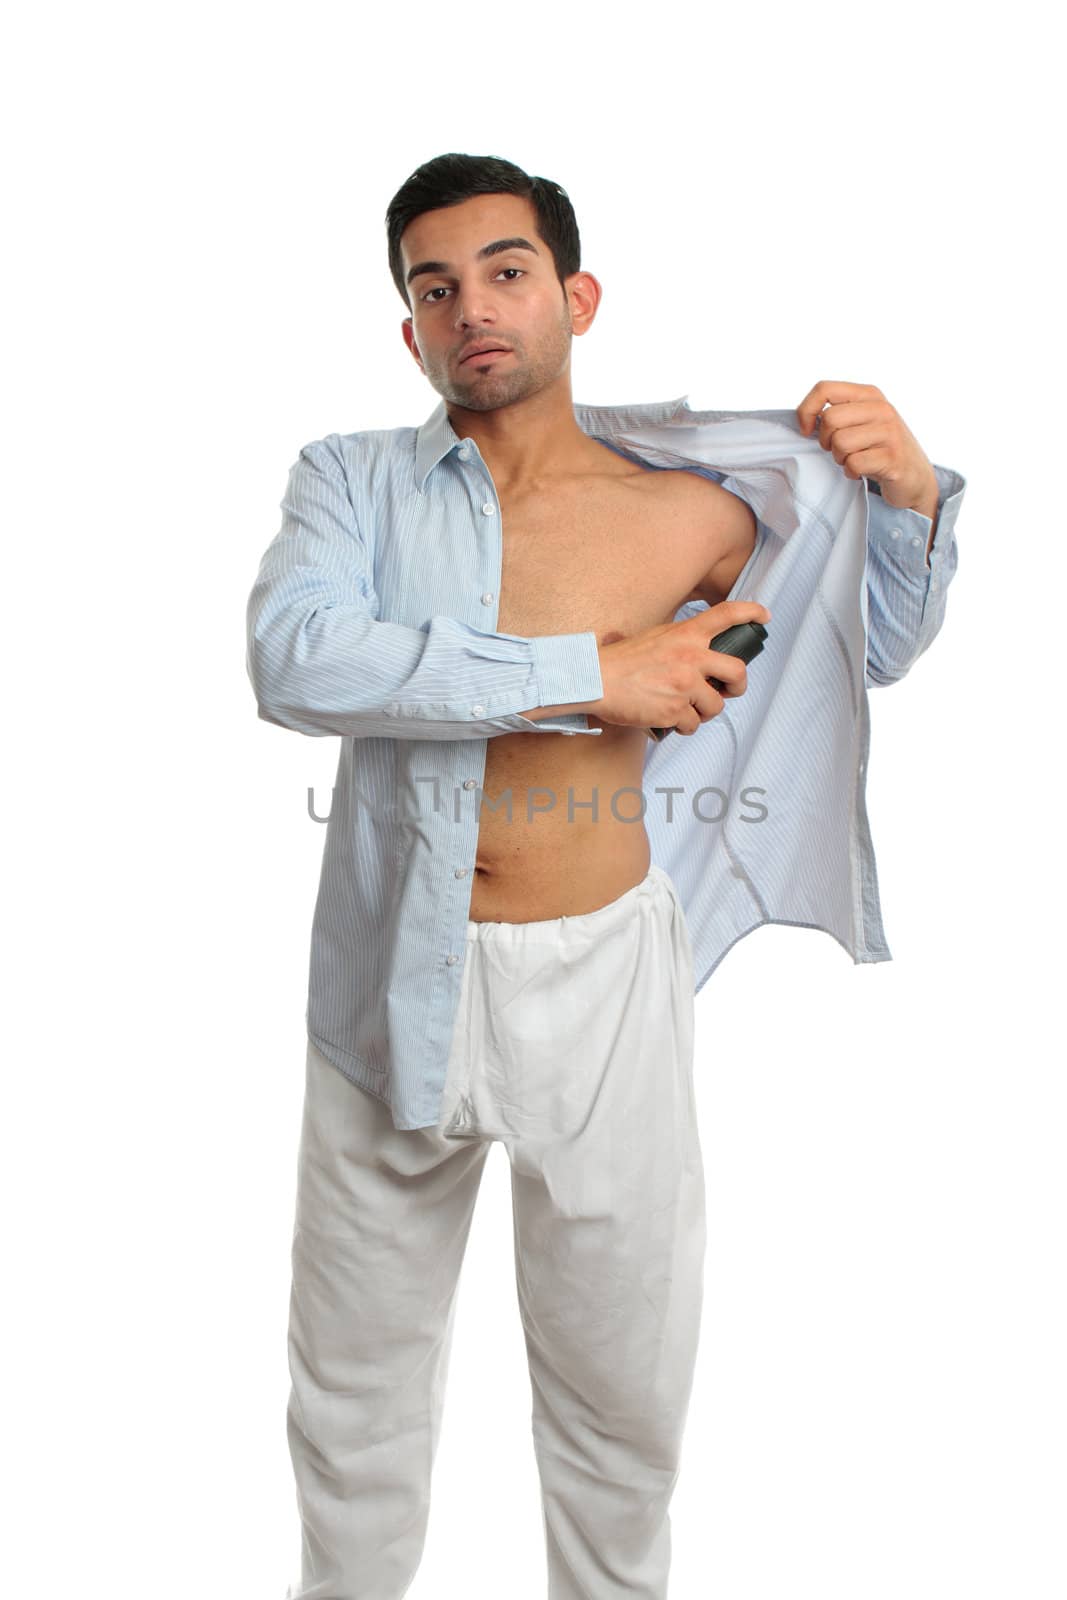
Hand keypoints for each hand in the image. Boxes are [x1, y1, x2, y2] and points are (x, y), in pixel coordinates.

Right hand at [591, 599, 771, 734]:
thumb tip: (698, 650)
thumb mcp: (656, 636)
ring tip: (685, 709)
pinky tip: (669, 719)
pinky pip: (692, 725)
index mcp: (685, 634)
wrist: (595, 679)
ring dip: (703, 712)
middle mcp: (690, 657)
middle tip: (727, 691)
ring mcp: (684, 685)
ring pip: (715, 706)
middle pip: (737, 671)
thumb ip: (680, 640)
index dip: (751, 613)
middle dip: (737, 686)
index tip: (763, 616)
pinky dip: (683, 726)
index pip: (726, 615)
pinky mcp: (675, 710)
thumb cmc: (621, 661)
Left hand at [795, 380, 937, 514]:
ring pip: (840, 443)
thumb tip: (804, 417)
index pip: (825, 388)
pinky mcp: (892, 457)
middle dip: (826, 441)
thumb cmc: (880, 448)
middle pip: (829, 419)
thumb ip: (838, 413)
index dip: (806, 410)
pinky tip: (862, 471)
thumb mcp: (861, 421)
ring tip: (854, 459)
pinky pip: (854, 463)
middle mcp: (881, 408)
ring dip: (840, 458)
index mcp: (869, 394)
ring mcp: (890, 432)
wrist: (914, 476)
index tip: (806, 430)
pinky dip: (851, 472)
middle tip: (839, 450)